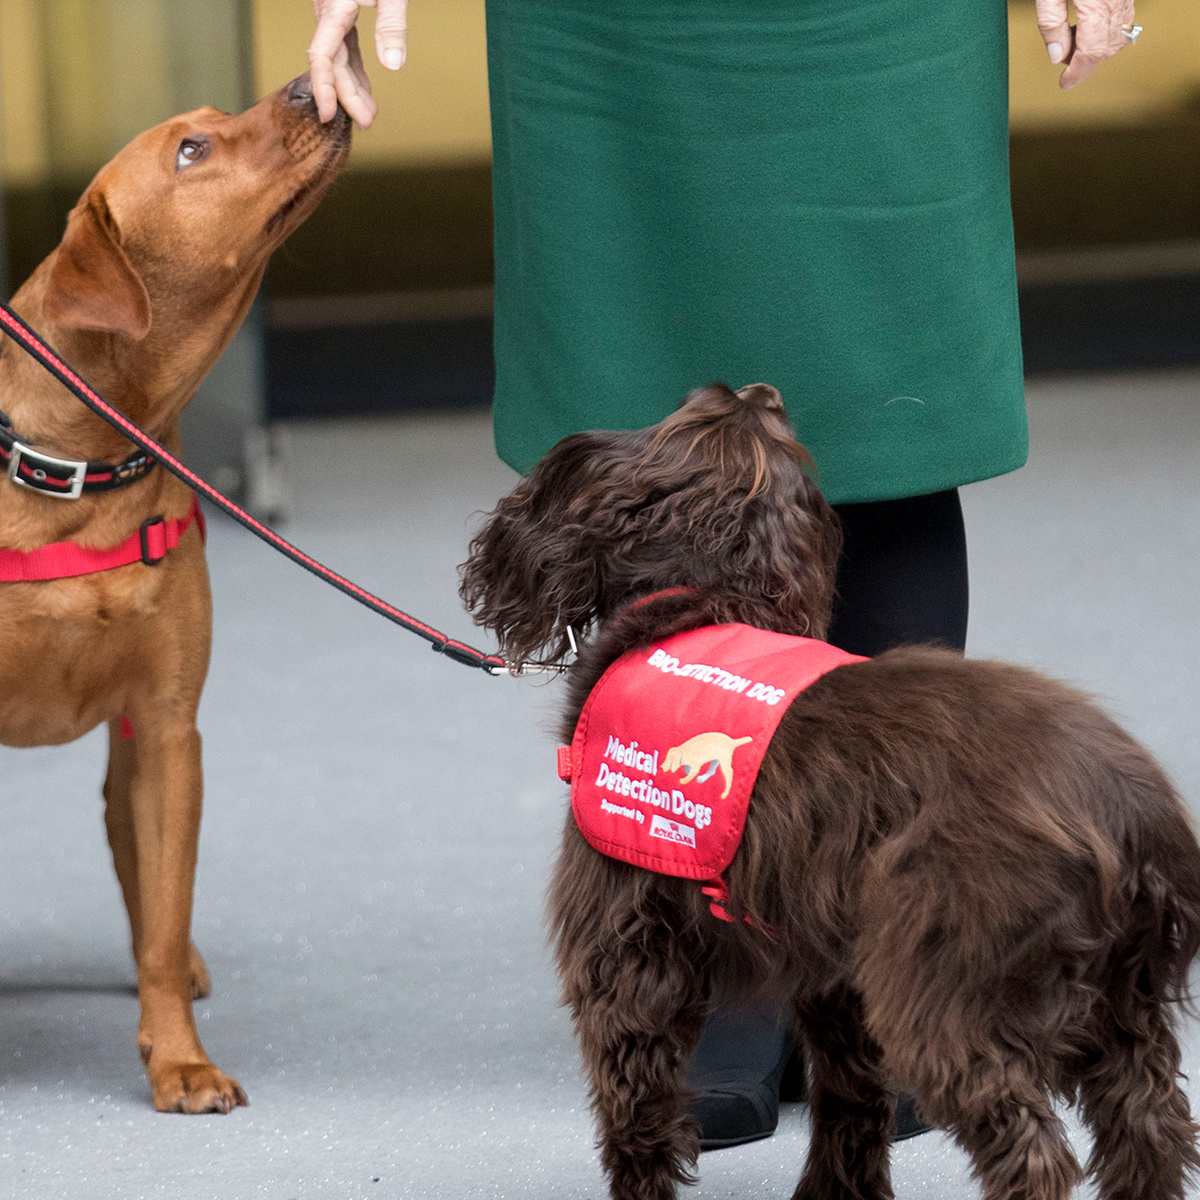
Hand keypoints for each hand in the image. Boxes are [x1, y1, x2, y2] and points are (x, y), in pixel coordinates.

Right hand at [308, 0, 409, 126]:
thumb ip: (391, 25)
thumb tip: (392, 64)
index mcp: (333, 10)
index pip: (322, 57)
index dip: (323, 89)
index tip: (328, 115)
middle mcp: (328, 15)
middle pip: (333, 64)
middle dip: (348, 96)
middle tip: (366, 122)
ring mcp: (333, 15)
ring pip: (339, 59)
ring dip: (352, 87)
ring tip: (368, 113)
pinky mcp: (342, 13)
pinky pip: (346, 48)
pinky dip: (355, 69)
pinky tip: (364, 89)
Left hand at [1035, 0, 1135, 89]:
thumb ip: (1051, 22)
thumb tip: (1056, 55)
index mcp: (1096, 4)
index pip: (1091, 52)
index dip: (1077, 72)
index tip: (1065, 82)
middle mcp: (1117, 1)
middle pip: (1106, 48)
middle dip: (1084, 61)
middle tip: (1063, 53)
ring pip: (1119, 37)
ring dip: (1097, 47)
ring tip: (1073, 34)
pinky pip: (1125, 20)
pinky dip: (1109, 32)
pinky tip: (1089, 25)